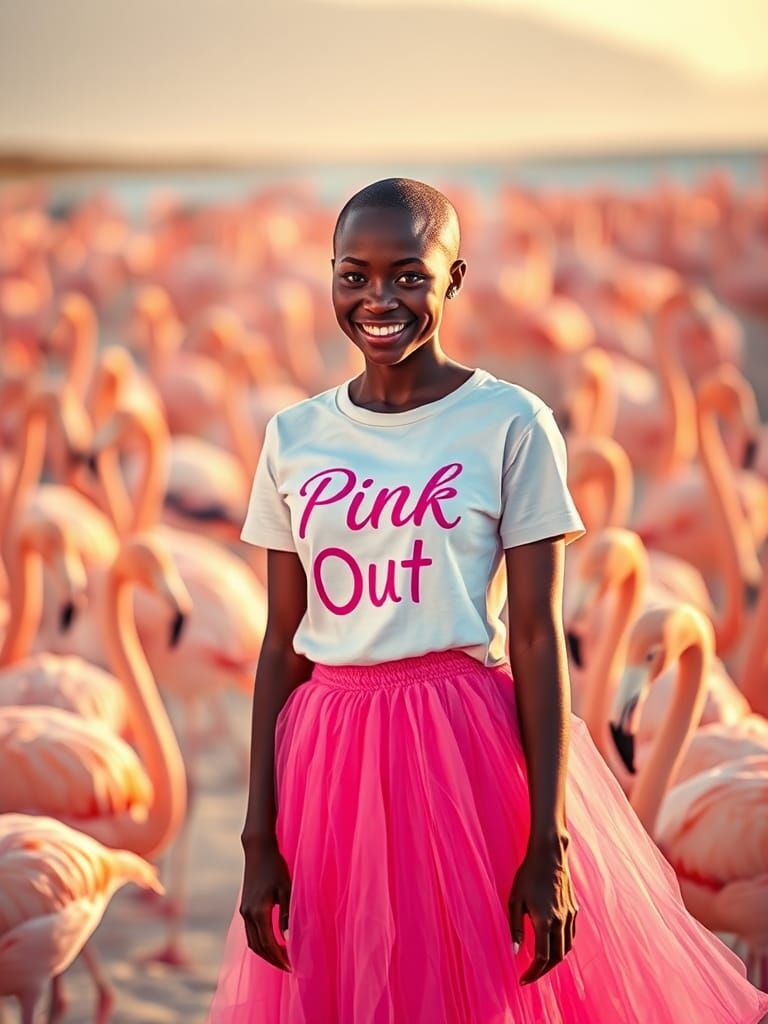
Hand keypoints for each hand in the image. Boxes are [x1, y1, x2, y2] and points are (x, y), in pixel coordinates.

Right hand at [239, 837, 292, 970]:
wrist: (258, 849)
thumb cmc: (275, 867)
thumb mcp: (287, 889)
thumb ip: (286, 915)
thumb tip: (287, 939)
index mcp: (258, 912)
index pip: (268, 944)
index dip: (279, 958)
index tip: (291, 965)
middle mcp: (248, 914)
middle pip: (258, 947)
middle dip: (272, 959)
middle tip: (287, 967)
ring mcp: (244, 911)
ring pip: (252, 941)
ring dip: (265, 953)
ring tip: (281, 958)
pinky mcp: (244, 906)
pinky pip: (250, 932)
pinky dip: (260, 942)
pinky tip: (272, 942)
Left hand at [508, 836, 578, 985]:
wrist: (549, 854)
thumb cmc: (527, 875)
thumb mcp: (514, 900)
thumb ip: (515, 928)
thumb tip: (514, 952)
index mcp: (544, 921)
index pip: (542, 958)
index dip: (533, 973)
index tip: (523, 980)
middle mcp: (561, 921)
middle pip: (557, 958)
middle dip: (543, 971)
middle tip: (530, 975)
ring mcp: (570, 915)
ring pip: (567, 948)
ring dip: (555, 960)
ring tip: (540, 964)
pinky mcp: (574, 909)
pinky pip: (571, 934)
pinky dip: (562, 945)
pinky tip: (552, 944)